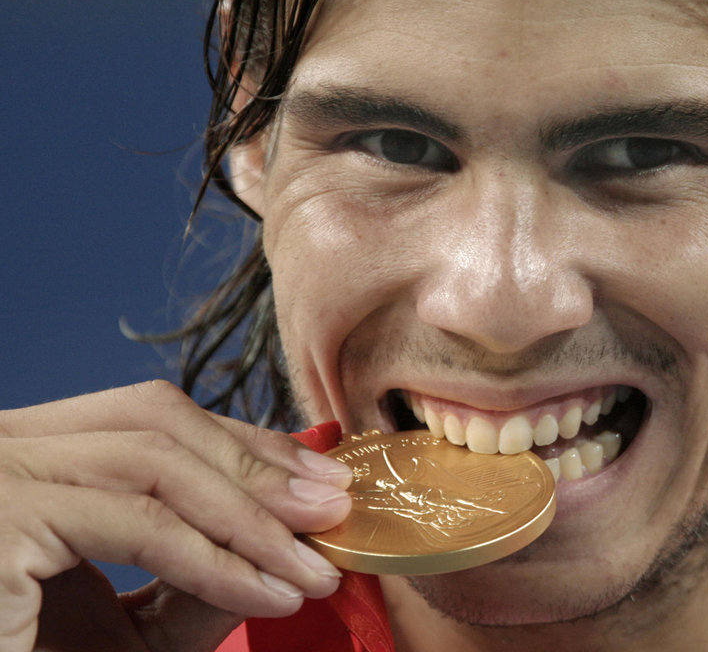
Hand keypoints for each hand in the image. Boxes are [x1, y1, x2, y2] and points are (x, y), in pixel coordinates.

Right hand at [0, 380, 353, 651]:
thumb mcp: (133, 628)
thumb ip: (200, 577)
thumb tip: (288, 545)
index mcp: (33, 459)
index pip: (153, 418)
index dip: (245, 442)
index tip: (318, 477)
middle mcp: (6, 449)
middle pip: (158, 421)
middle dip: (261, 465)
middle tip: (335, 507)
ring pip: (157, 463)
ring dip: (255, 513)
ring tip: (314, 561)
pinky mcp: (0, 523)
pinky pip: (142, 527)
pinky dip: (218, 559)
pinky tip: (270, 590)